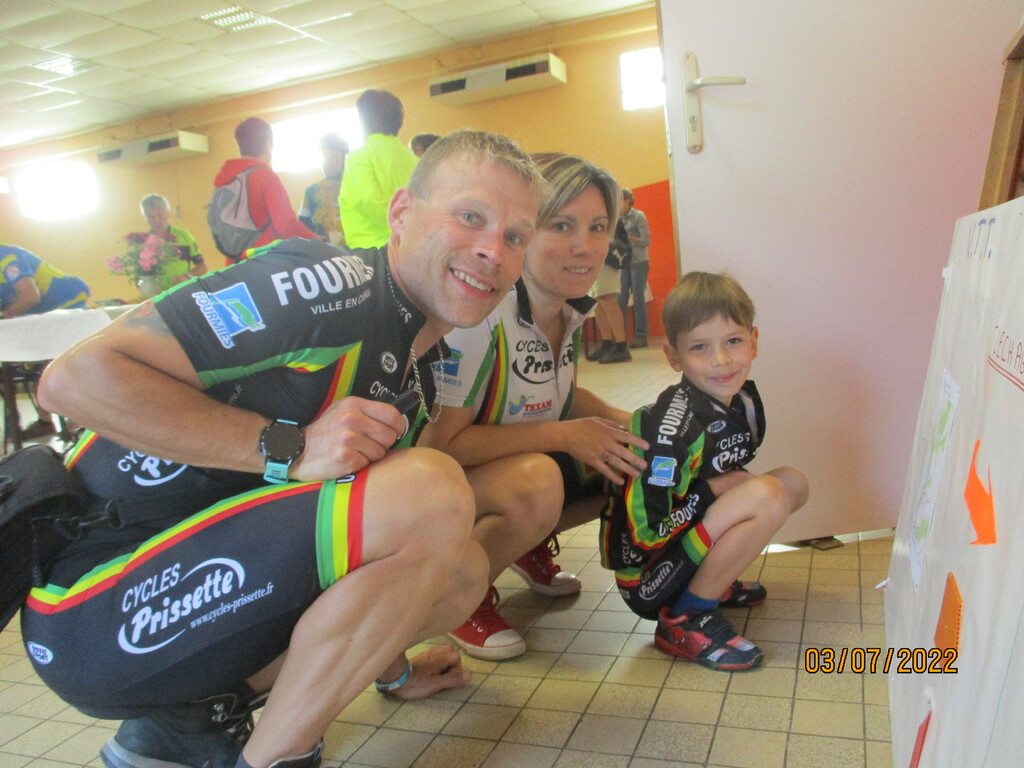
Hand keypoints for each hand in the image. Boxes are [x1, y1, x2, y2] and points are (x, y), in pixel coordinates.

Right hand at [289, 396, 406, 479]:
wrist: (298, 450)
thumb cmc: (326, 432)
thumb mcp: (342, 412)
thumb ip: (366, 413)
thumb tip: (396, 421)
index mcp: (354, 405)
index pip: (391, 414)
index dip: (399, 426)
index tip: (396, 432)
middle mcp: (351, 419)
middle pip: (389, 436)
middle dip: (383, 444)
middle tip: (367, 445)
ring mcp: (347, 438)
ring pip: (380, 452)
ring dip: (371, 456)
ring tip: (354, 452)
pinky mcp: (344, 457)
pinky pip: (367, 463)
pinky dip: (360, 465)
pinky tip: (347, 460)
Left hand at [390, 646, 469, 699]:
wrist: (397, 676)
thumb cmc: (417, 682)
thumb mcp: (437, 684)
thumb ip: (453, 679)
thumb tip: (469, 675)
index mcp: (446, 655)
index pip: (459, 663)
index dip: (453, 674)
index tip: (442, 681)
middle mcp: (440, 649)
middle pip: (453, 658)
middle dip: (448, 668)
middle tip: (438, 678)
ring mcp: (432, 650)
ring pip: (445, 657)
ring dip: (442, 666)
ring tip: (433, 675)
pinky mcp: (424, 653)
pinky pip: (436, 656)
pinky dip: (435, 664)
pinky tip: (426, 671)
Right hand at [560, 418, 647, 483]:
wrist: (566, 435)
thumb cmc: (582, 425)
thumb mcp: (599, 421)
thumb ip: (612, 425)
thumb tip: (625, 429)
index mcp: (608, 431)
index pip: (626, 437)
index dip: (637, 442)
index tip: (647, 447)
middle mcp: (605, 442)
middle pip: (623, 452)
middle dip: (635, 459)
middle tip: (645, 465)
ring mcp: (598, 452)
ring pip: (615, 462)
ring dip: (627, 469)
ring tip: (637, 474)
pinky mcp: (592, 460)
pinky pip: (604, 470)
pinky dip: (612, 476)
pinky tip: (620, 481)